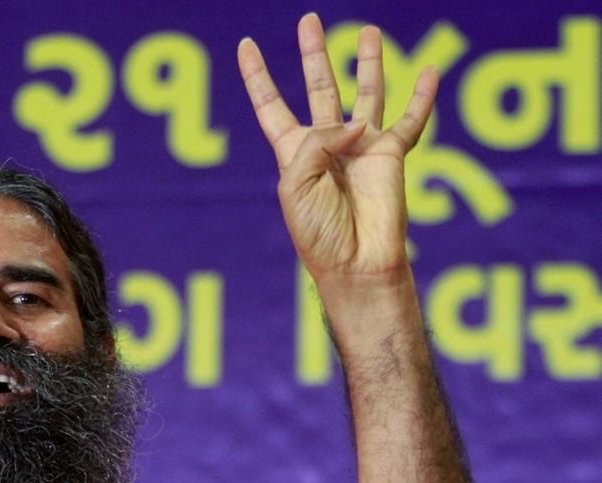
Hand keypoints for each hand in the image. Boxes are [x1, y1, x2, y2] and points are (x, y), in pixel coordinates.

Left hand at [238, 14, 436, 286]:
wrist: (355, 263)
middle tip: (308, 20)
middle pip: (319, 88)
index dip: (258, 76)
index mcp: (293, 153)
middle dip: (312, 55)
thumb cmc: (318, 232)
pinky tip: (431, 73)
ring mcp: (361, 147)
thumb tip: (354, 123)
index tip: (246, 46)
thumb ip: (317, 144)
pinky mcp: (392, 157)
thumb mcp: (296, 185)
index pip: (271, 105)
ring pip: (365, 93)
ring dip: (366, 63)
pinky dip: (422, 97)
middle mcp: (327, 145)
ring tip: (366, 30)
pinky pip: (411, 120)